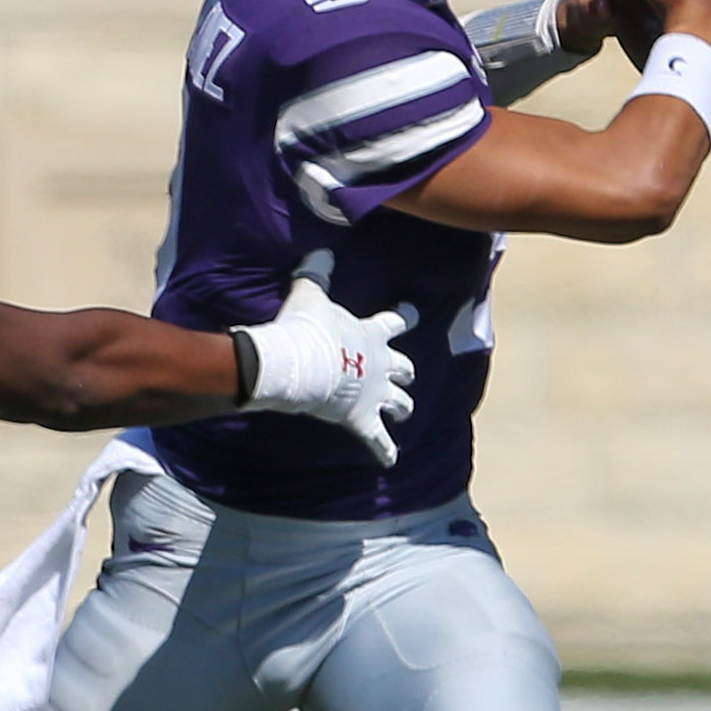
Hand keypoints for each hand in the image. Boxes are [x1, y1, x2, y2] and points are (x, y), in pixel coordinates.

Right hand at [241, 252, 417, 465]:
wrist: (298, 363)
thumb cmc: (305, 328)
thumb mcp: (309, 294)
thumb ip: (316, 273)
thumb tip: (320, 250)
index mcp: (373, 335)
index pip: (396, 322)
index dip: (404, 317)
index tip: (412, 313)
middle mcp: (382, 365)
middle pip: (404, 369)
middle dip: (405, 371)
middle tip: (406, 373)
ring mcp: (375, 395)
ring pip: (400, 404)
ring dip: (402, 407)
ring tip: (404, 411)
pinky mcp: (361, 420)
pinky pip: (378, 441)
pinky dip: (384, 451)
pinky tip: (391, 460)